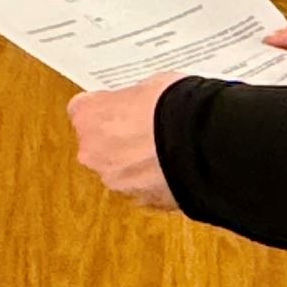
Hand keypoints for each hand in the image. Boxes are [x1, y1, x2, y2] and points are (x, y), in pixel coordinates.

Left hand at [69, 73, 180, 208]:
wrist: (203, 143)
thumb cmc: (172, 108)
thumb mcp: (150, 85)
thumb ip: (134, 100)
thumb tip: (141, 104)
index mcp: (88, 118)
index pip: (84, 110)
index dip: (106, 107)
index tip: (120, 105)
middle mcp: (92, 153)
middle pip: (99, 144)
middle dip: (119, 138)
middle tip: (147, 126)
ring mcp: (115, 181)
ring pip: (120, 169)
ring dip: (136, 162)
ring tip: (167, 148)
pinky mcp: (140, 200)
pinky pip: (142, 187)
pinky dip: (155, 180)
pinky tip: (176, 166)